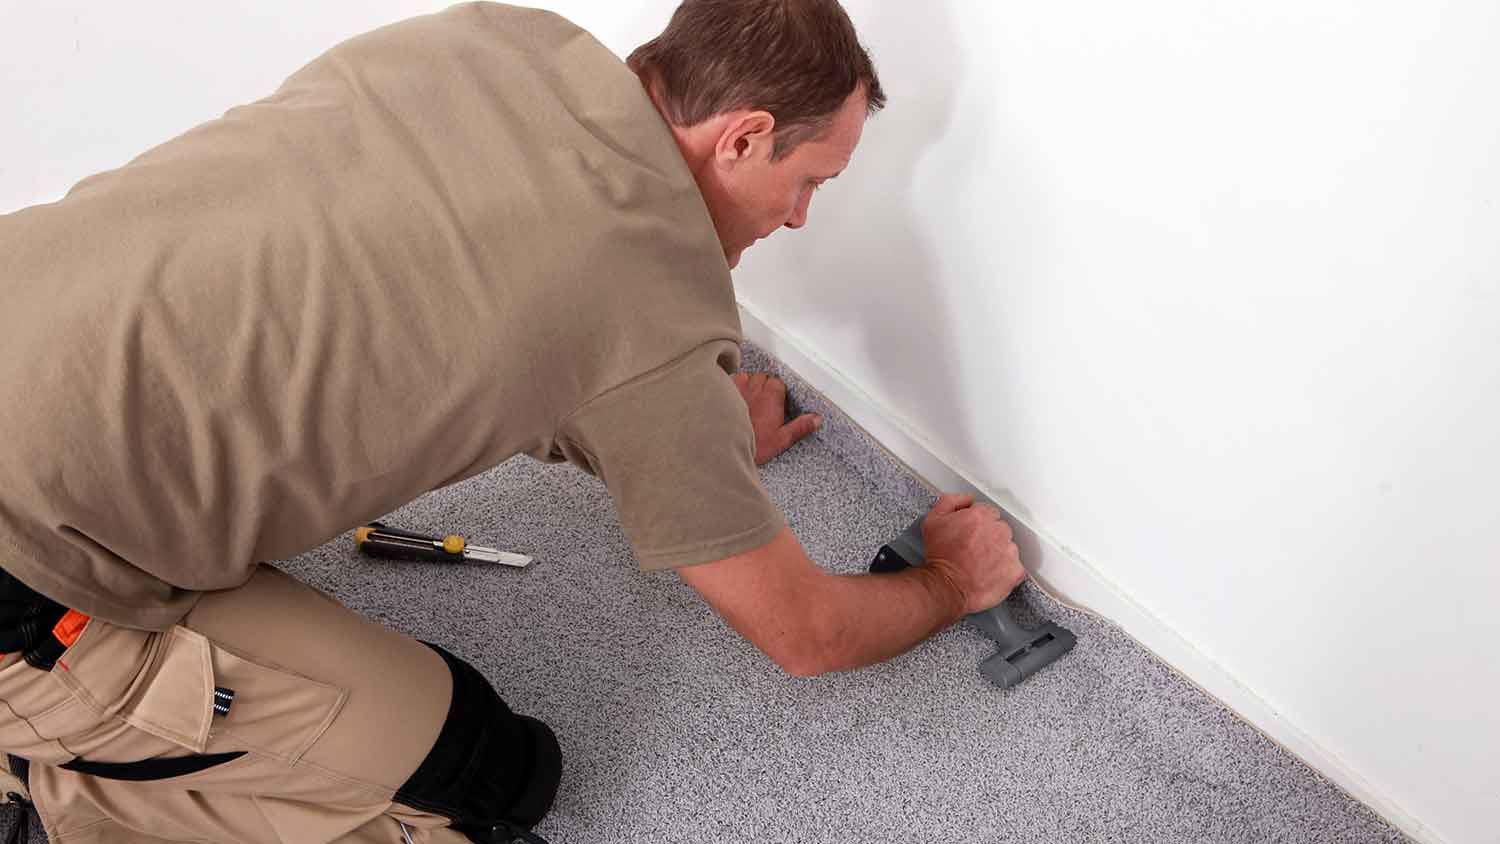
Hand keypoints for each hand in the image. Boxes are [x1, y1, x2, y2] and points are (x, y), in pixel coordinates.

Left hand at [732, 371, 822, 465]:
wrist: (725, 448)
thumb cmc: (753, 445)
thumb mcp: (781, 439)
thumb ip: (800, 427)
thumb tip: (816, 419)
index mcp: (771, 396)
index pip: (778, 383)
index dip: (777, 393)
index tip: (776, 403)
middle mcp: (755, 387)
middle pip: (762, 377)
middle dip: (763, 387)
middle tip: (762, 403)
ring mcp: (738, 387)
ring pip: (746, 377)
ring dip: (747, 385)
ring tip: (747, 400)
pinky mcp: (723, 391)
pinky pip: (730, 381)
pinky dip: (732, 387)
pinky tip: (732, 399)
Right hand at [921, 493, 1025, 614]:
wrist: (946, 586)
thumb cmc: (939, 556)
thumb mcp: (933, 520)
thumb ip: (950, 502)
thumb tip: (966, 499)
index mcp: (981, 516)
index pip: (988, 512)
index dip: (977, 524)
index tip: (971, 534)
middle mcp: (998, 530)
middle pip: (1000, 528)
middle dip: (990, 537)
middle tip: (974, 549)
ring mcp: (1009, 551)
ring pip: (1008, 547)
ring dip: (998, 553)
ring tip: (981, 564)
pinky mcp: (1015, 571)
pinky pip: (1015, 567)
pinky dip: (1006, 571)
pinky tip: (990, 574)